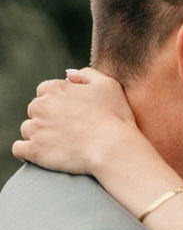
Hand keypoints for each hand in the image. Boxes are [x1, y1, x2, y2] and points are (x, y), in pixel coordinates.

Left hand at [13, 68, 137, 176]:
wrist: (114, 149)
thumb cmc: (115, 118)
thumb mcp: (108, 86)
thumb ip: (87, 74)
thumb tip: (68, 74)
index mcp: (55, 88)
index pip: (44, 92)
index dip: (56, 104)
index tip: (69, 116)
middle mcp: (41, 105)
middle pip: (35, 110)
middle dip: (46, 119)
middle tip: (67, 133)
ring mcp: (36, 128)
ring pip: (27, 130)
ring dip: (38, 136)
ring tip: (59, 147)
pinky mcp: (35, 150)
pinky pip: (19, 149)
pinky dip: (26, 152)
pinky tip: (40, 155)